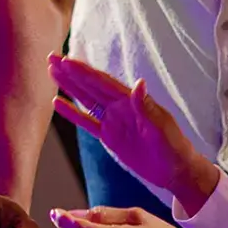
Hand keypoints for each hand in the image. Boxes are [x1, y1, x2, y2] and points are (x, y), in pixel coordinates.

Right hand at [47, 54, 207, 195]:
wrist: (176, 169)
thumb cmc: (173, 147)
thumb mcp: (162, 127)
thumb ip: (146, 106)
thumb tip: (139, 83)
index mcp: (131, 101)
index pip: (102, 83)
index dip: (84, 72)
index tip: (67, 61)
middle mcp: (119, 106)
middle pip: (90, 85)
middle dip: (71, 72)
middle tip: (51, 57)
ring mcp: (113, 120)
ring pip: (86, 99)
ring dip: (69, 86)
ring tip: (52, 71)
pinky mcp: (109, 136)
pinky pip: (87, 122)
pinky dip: (72, 112)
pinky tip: (58, 103)